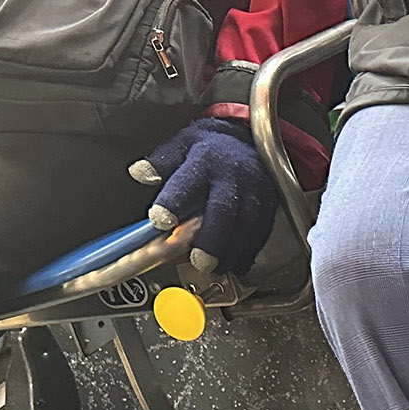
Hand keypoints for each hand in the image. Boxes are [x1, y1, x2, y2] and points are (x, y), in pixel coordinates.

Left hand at [130, 117, 275, 277]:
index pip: (187, 182)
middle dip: (212, 239)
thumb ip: (160, 162)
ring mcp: (255, 191)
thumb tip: (140, 173)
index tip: (160, 221)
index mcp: (205, 159)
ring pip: (247, 226)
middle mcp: (233, 175)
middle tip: (199, 261)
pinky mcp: (269, 205)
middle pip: (224, 210)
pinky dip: (248, 252)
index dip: (173, 202)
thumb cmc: (212, 147)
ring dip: (230, 251)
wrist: (249, 140)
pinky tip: (235, 264)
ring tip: (214, 269)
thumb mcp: (181, 144)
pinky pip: (261, 232)